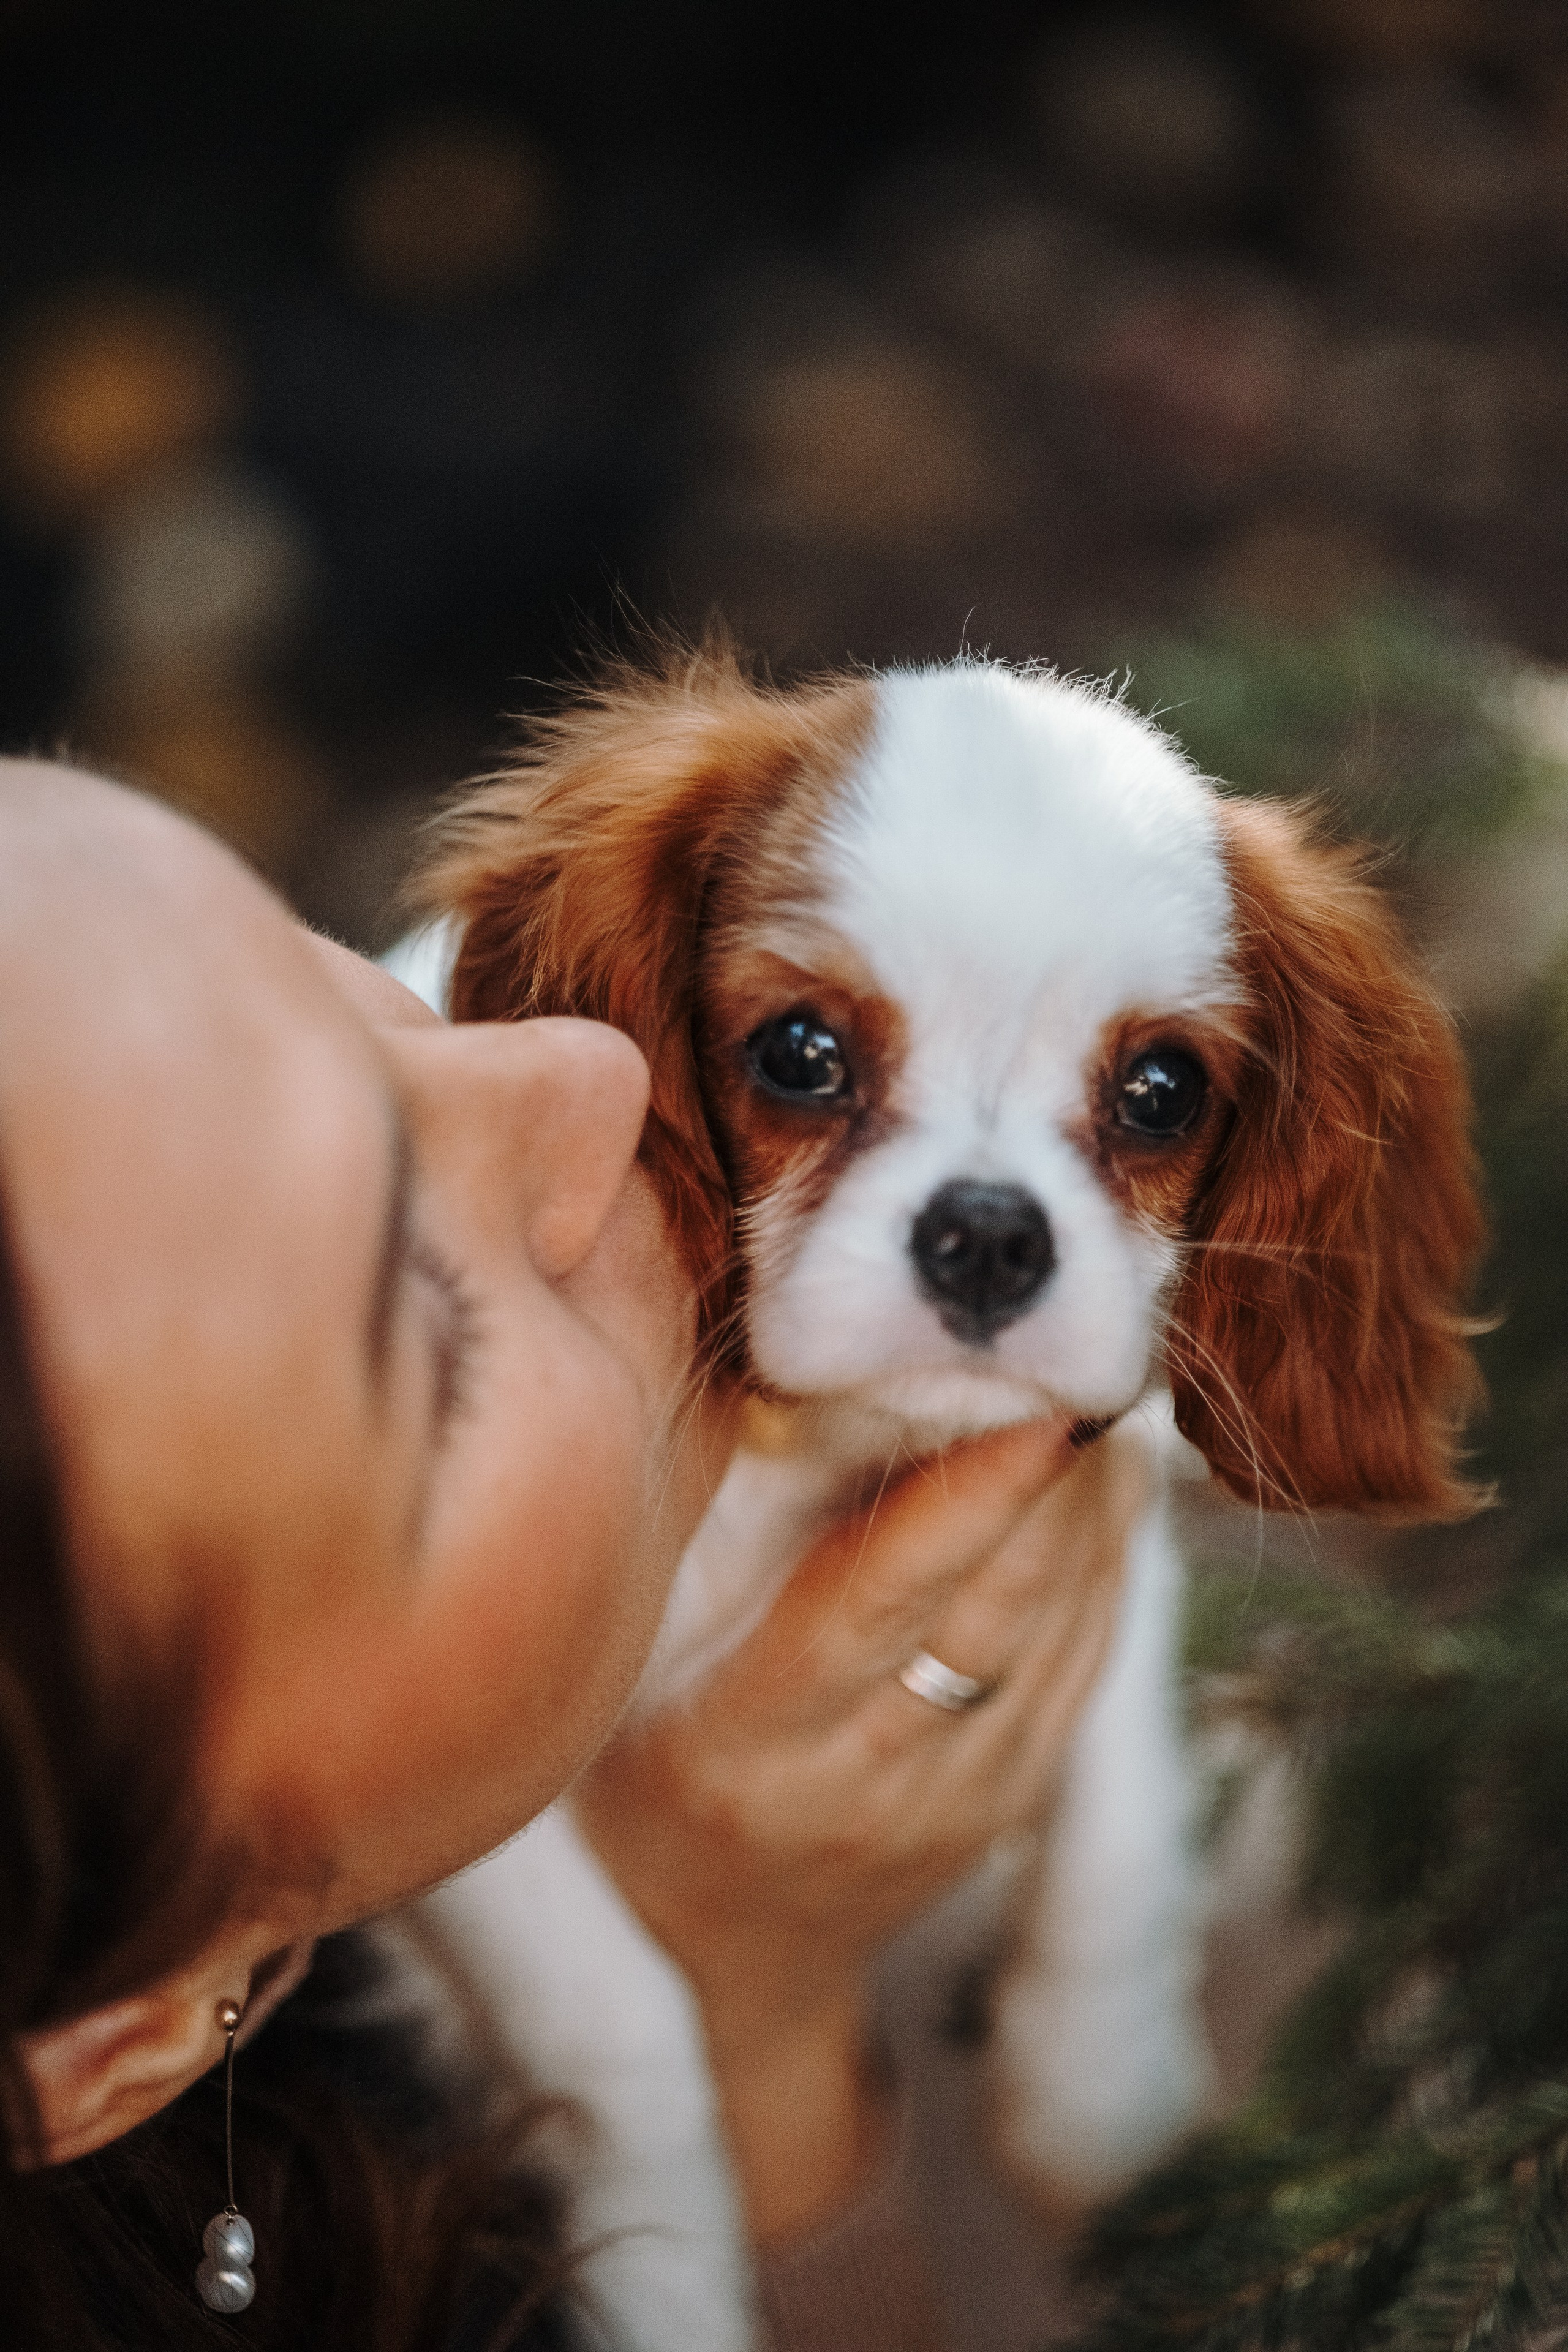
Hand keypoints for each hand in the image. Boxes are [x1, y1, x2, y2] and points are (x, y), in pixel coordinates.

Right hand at [574, 1418, 1140, 2241]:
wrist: (738, 1961)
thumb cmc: (658, 1781)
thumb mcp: (634, 1684)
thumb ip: (716, 1561)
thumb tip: (818, 1400)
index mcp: (748, 1748)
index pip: (869, 1610)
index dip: (955, 1509)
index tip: (1021, 1411)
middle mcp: (865, 1785)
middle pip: (985, 1615)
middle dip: (1048, 1482)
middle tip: (1083, 1358)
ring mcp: (958, 1803)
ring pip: (1054, 1633)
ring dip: (1092, 1513)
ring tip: (1107, 1392)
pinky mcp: (1018, 1799)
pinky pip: (1083, 1664)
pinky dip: (1106, 1566)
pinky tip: (1112, 1485)